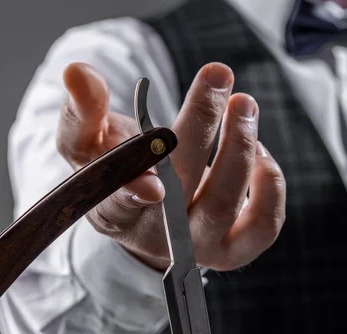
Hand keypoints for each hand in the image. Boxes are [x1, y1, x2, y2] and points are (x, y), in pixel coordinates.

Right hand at [57, 62, 285, 270]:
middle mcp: (156, 238)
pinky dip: (269, 184)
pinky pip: (263, 226)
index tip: (155, 156)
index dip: (135, 186)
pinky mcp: (232, 250)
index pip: (119, 203)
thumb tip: (77, 72)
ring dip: (240, 147)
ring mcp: (197, 248)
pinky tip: (257, 149)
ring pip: (224, 206)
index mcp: (113, 213)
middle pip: (180, 189)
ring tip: (244, 104)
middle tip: (217, 76)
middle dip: (201, 126)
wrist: (150, 216)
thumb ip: (81, 111)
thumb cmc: (117, 174)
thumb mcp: (89, 145)